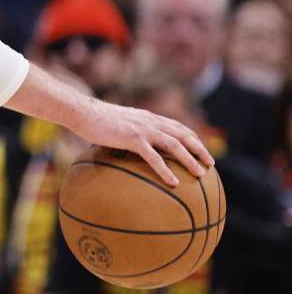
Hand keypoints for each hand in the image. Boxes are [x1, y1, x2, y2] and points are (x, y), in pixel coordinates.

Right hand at [74, 100, 213, 186]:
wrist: (82, 112)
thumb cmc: (94, 120)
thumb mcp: (116, 124)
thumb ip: (126, 132)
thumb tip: (126, 145)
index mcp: (147, 117)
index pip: (177, 126)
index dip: (192, 137)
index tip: (201, 149)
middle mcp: (150, 121)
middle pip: (183, 134)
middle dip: (199, 148)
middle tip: (211, 163)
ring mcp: (142, 129)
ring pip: (174, 144)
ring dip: (190, 159)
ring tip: (200, 173)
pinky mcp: (133, 138)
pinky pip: (154, 157)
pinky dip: (166, 170)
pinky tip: (173, 182)